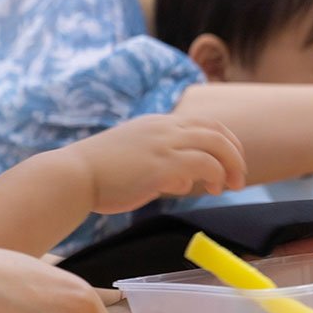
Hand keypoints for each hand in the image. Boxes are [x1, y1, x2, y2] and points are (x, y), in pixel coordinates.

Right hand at [66, 114, 246, 214]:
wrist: (75, 175)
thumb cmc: (99, 173)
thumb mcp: (134, 158)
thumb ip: (162, 164)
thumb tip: (183, 180)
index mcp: (156, 123)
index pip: (203, 122)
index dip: (224, 140)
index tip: (228, 161)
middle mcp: (164, 128)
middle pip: (216, 130)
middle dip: (234, 153)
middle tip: (238, 177)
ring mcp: (164, 144)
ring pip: (216, 144)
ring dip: (231, 165)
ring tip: (229, 186)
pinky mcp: (163, 164)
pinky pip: (204, 164)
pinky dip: (214, 175)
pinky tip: (207, 190)